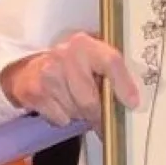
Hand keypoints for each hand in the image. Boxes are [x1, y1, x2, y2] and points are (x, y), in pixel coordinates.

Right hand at [1, 32, 140, 125]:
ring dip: (81, 115)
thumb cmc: (71, 66)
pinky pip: (59, 118)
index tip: (132, 104)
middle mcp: (64, 55)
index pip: (110, 61)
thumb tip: (136, 97)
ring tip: (77, 103)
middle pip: (90, 100)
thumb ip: (113, 70)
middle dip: (99, 115)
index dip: (123, 84)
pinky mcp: (33, 92)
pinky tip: (61, 104)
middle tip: (105, 121)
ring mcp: (47, 74)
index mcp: (84, 43)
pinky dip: (64, 118)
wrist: (29, 69)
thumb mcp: (92, 58)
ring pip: (75, 112)